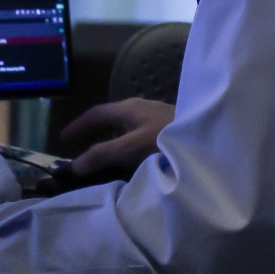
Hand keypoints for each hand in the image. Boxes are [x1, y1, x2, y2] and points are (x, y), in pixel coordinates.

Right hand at [57, 98, 174, 178]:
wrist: (210, 140)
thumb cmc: (167, 138)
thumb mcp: (130, 147)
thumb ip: (102, 155)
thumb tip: (74, 165)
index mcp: (130, 108)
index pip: (96, 113)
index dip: (78, 126)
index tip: (63, 139)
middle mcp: (142, 109)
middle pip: (112, 120)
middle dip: (95, 134)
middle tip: (82, 152)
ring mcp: (157, 118)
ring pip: (127, 129)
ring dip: (113, 141)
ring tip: (105, 161)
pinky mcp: (169, 131)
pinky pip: (140, 137)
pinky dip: (129, 147)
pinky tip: (133, 162)